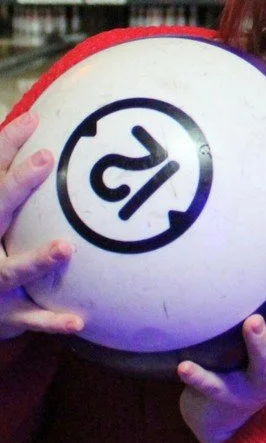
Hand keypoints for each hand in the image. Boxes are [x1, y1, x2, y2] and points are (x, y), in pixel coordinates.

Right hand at [0, 111, 84, 339]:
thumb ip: (8, 176)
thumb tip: (33, 121)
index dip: (5, 147)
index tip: (31, 121)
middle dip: (15, 185)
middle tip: (45, 159)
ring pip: (10, 270)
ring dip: (36, 260)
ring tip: (65, 247)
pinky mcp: (7, 313)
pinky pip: (32, 317)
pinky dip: (53, 320)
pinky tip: (80, 320)